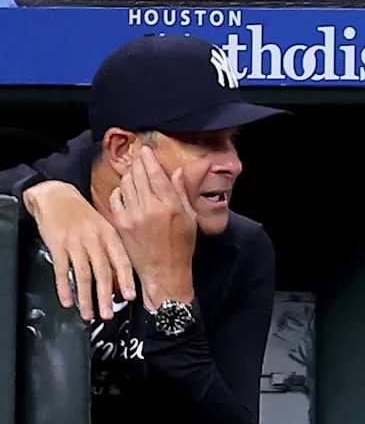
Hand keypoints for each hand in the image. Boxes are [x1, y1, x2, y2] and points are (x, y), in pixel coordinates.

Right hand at [23, 180, 135, 321]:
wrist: (56, 195)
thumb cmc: (83, 215)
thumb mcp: (104, 227)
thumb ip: (112, 251)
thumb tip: (119, 280)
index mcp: (110, 236)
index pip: (121, 261)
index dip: (126, 280)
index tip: (130, 297)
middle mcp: (94, 240)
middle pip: (103, 272)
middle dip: (106, 297)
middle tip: (108, 314)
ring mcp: (75, 243)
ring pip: (83, 275)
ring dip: (86, 298)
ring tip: (89, 314)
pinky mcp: (57, 245)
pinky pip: (62, 271)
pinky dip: (64, 287)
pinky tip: (67, 300)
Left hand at [108, 147, 195, 308]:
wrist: (164, 272)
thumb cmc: (181, 247)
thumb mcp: (190, 219)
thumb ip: (182, 193)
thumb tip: (176, 172)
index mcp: (170, 205)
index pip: (155, 173)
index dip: (149, 158)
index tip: (146, 150)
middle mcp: (150, 207)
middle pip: (139, 174)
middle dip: (138, 163)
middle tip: (139, 159)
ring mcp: (133, 214)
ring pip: (126, 183)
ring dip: (130, 175)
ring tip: (134, 175)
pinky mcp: (121, 222)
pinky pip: (116, 197)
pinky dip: (120, 191)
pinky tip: (126, 193)